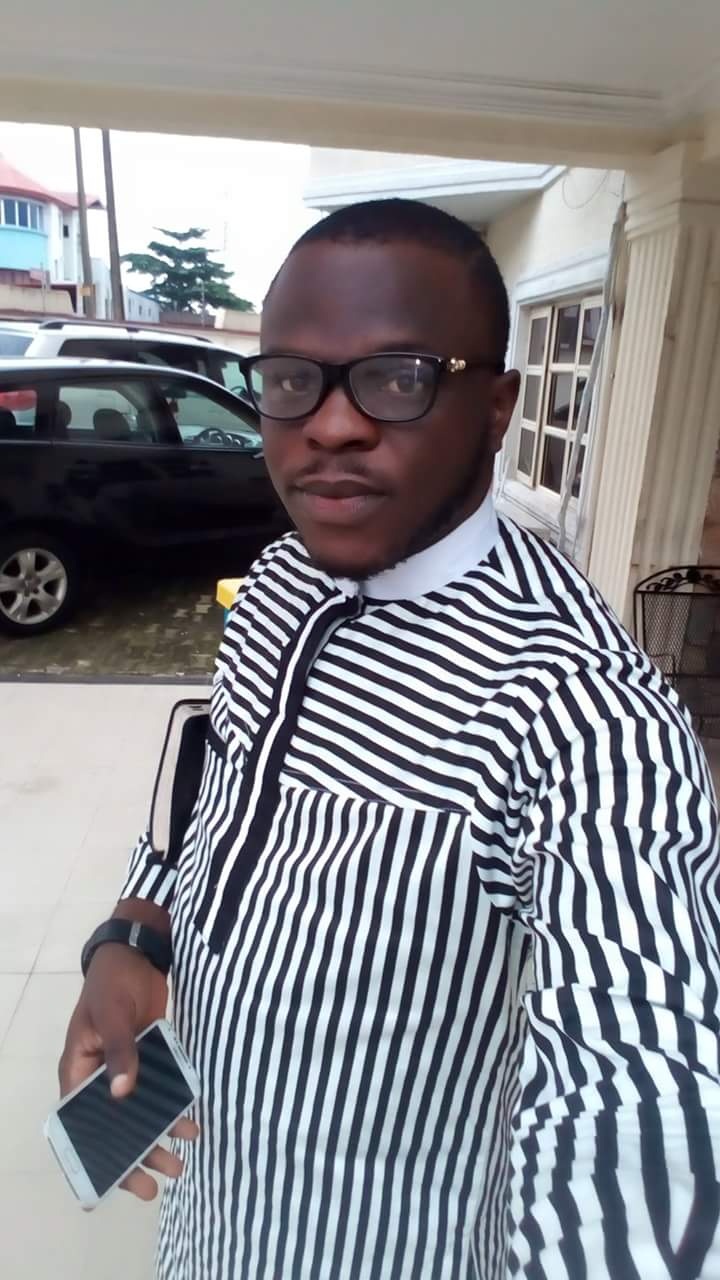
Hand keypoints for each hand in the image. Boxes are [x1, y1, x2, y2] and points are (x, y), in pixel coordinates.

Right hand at [59, 943, 198, 1200]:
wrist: (138, 951)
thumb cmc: (113, 982)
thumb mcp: (112, 1014)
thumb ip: (120, 1050)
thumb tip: (122, 1093)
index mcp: (78, 1070)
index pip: (82, 1124)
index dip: (96, 1155)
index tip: (116, 1182)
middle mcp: (100, 1076)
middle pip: (116, 1125)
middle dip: (137, 1154)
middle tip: (162, 1180)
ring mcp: (126, 1067)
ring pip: (141, 1111)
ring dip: (160, 1132)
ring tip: (184, 1156)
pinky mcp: (150, 1056)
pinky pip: (160, 1089)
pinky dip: (173, 1105)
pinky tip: (191, 1118)